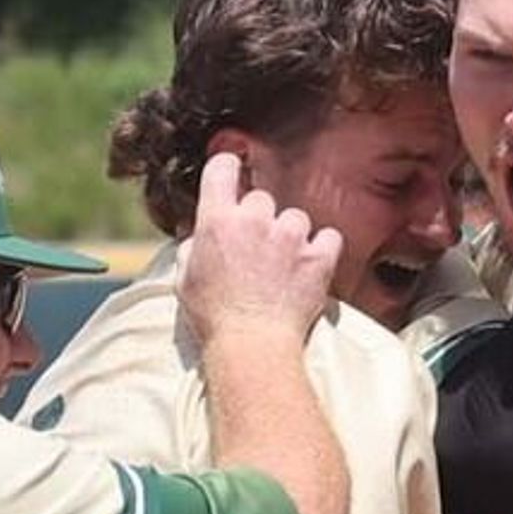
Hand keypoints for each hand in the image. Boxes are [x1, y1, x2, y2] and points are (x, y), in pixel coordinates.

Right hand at [180, 149, 339, 352]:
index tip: (233, 173)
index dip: (228, 167)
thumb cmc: (213, 318)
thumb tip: (199, 233)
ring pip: (295, 218)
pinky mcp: (318, 256)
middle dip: (258, 220)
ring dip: (290, 237)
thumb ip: (193, 246)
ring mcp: (289, 236)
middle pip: (261, 198)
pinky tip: (309, 268)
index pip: (221, 167)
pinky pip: (328, 237)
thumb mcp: (184, 279)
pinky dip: (321, 249)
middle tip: (255, 253)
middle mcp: (253, 219)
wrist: (251, 346)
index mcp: (216, 220)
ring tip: (282, 269)